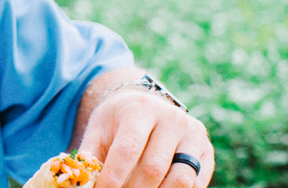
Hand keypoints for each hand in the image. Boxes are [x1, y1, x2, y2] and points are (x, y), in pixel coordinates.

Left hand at [78, 88, 213, 187]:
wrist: (145, 107)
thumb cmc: (117, 123)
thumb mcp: (99, 130)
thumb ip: (89, 155)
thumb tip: (81, 182)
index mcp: (141, 109)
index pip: (128, 150)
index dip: (113, 178)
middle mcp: (172, 118)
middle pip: (153, 169)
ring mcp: (193, 134)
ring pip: (180, 180)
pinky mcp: (207, 152)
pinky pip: (196, 183)